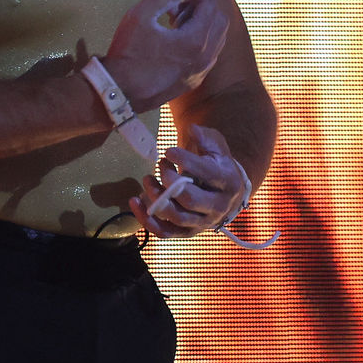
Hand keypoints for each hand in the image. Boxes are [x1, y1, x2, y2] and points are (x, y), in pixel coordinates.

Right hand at [102, 0, 228, 112]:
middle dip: (202, 5)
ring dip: (201, 22)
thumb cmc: (128, 55)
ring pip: (215, 38)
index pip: (209, 5)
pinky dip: (199, 39)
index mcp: (196, 41)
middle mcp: (205, 58)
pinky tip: (175, 38)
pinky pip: (207, 54)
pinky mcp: (192, 81)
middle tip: (179, 1)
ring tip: (175, 18)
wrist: (120, 93)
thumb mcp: (139, 15)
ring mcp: (200, 72)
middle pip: (219, 20)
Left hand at [128, 123, 246, 238]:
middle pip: (190, 199)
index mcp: (227, 181)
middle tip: (160, 166)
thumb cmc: (218, 165)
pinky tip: (134, 202)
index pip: (207, 173)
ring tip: (147, 179)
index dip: (186, 161)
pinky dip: (147, 220)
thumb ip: (205, 138)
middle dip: (169, 182)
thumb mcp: (217, 147)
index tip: (168, 152)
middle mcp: (218, 206)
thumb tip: (191, 129)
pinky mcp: (188, 232)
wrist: (228, 193)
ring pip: (176, 217)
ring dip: (156, 198)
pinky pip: (165, 232)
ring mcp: (203, 222)